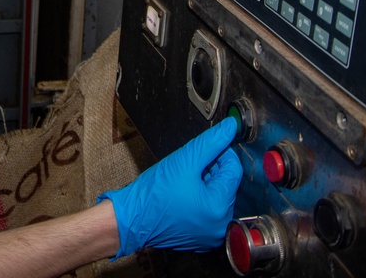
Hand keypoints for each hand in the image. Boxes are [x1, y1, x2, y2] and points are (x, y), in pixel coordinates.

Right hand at [98, 118, 241, 257]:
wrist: (131, 218)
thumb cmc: (153, 193)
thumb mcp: (184, 160)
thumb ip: (211, 142)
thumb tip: (230, 127)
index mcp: (219, 208)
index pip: (234, 170)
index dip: (221, 154)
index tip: (204, 151)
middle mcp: (220, 225)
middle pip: (226, 184)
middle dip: (212, 170)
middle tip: (189, 166)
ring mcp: (211, 233)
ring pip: (217, 196)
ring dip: (205, 183)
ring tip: (183, 181)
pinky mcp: (201, 237)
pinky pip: (208, 211)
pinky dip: (199, 198)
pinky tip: (183, 194)